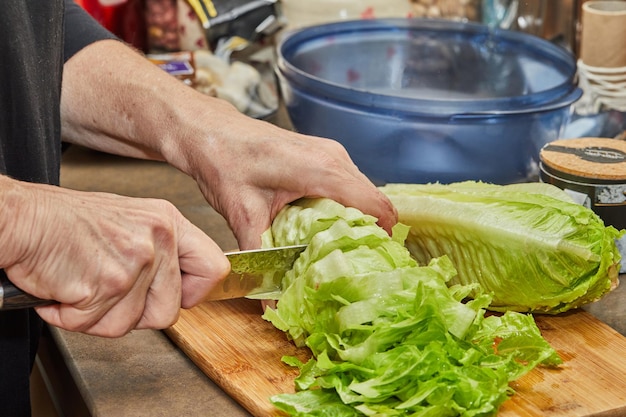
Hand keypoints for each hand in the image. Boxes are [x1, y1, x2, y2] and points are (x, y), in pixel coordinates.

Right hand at [0, 178, 228, 336]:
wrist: (22, 219)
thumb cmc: (66, 222)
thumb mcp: (131, 222)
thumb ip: (161, 254)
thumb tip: (181, 287)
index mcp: (168, 222)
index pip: (215, 268)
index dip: (196, 293)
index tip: (180, 296)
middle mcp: (159, 239)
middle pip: (170, 312)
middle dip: (135, 313)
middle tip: (107, 290)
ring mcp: (136, 261)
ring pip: (131, 324)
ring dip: (100, 315)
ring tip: (83, 282)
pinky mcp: (109, 284)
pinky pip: (98, 325)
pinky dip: (74, 317)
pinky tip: (66, 288)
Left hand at [174, 103, 397, 249]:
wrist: (210, 131)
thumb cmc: (225, 162)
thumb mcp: (243, 217)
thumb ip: (262, 259)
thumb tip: (273, 302)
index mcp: (324, 171)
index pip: (378, 207)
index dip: (383, 239)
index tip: (374, 265)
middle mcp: (335, 158)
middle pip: (374, 202)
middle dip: (369, 235)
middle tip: (354, 265)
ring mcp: (331, 153)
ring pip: (363, 193)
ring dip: (356, 221)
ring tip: (340, 251)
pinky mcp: (322, 154)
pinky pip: (348, 183)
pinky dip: (345, 207)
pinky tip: (325, 227)